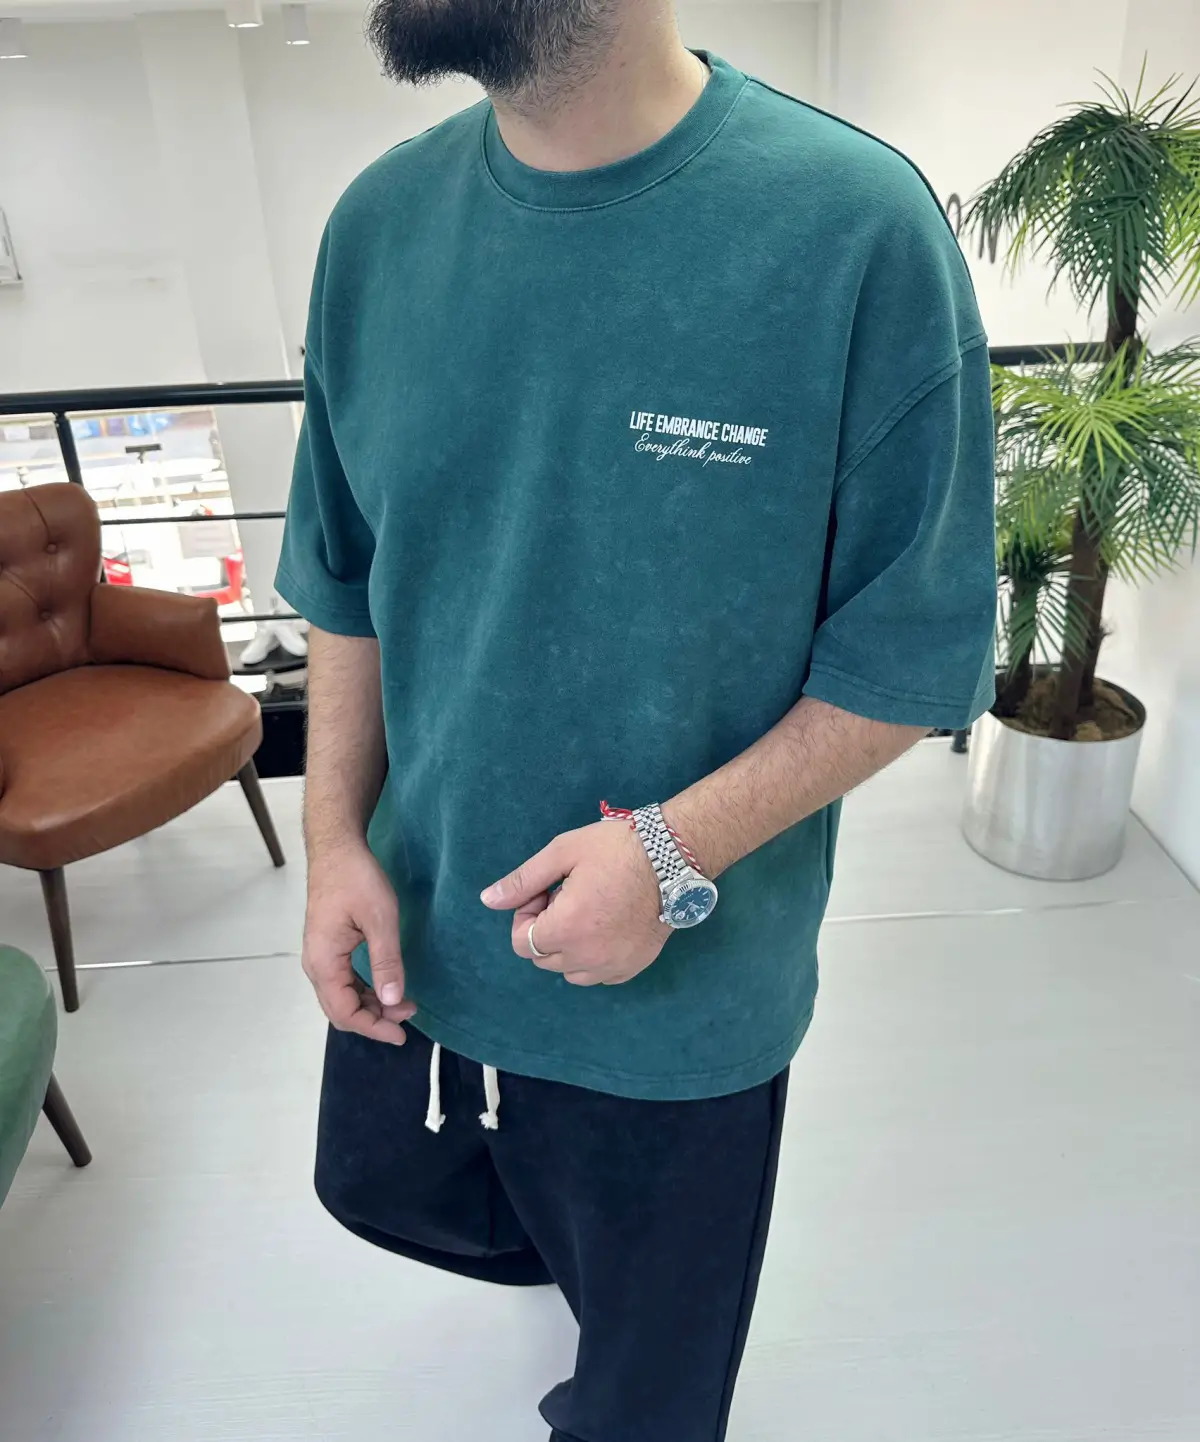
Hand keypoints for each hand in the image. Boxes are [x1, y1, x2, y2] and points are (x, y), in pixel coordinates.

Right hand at [302, 842, 415, 1043]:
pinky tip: (385, 988)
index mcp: (323, 962)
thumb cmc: (357, 879)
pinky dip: (363, 991)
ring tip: (402, 1003)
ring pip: (341, 997)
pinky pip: (342, 982)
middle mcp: (316, 965)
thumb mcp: (380, 920)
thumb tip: (393, 1000)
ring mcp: (320, 956)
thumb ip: (386, 962)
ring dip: (370, 1006)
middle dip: (374, 1019)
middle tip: (408, 1015)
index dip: (374, 1028)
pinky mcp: (327, 947)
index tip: (403, 1033)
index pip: (345, 1012)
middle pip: (340, 1010)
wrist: (337, 849)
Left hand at [480, 821, 671, 985]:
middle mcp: (587, 956)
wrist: (673, 857)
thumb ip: (523, 881)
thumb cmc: (616, 848)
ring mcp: (612, 966)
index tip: (546, 892)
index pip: (521, 942)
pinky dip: (593, 957)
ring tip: (588, 911)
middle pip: (542, 958)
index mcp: (565, 928)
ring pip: (569, 971)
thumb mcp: (563, 853)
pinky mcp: (633, 967)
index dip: (526, 915)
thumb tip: (487, 900)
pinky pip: (598, 975)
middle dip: (545, 929)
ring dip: (568, 946)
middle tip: (568, 896)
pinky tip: (607, 926)